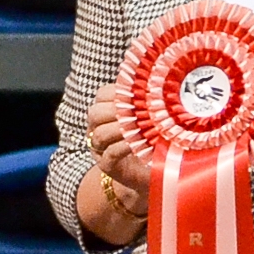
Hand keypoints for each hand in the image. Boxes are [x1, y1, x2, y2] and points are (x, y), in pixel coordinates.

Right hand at [84, 77, 152, 213]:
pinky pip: (109, 154)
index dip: (118, 93)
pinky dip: (124, 147)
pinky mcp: (107, 166)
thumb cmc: (153, 140)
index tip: (138, 95)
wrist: (151, 173)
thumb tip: (159, 80)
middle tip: (137, 112)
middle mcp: (97, 130)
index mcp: (106, 113)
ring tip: (139, 128)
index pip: (102, 95)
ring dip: (120, 129)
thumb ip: (147, 102)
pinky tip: (139, 142)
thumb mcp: (150, 117)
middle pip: (95, 113)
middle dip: (116, 111)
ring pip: (98, 134)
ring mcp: (100, 149)